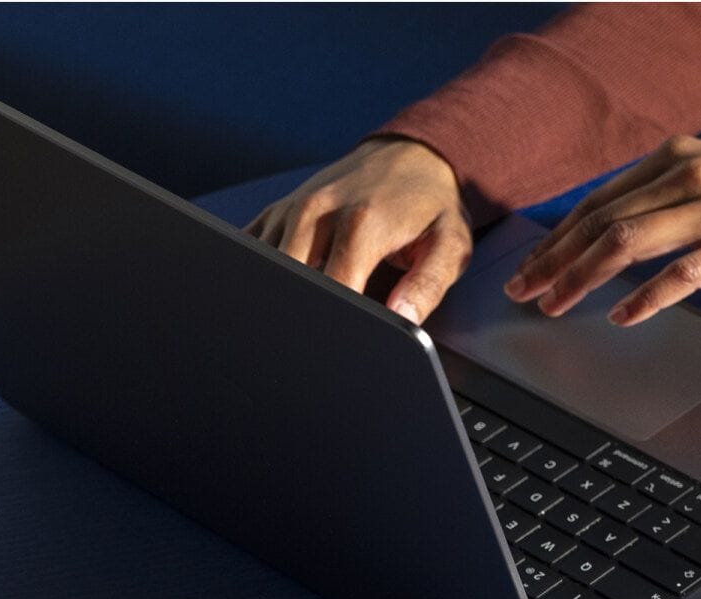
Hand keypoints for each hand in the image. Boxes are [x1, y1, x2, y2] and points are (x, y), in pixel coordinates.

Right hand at [245, 137, 468, 322]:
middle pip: (290, 282)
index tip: (348, 340)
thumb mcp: (450, 245)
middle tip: (323, 334)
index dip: (338, 324)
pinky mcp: (277, 210)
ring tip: (305, 312)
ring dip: (280, 295)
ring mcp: (291, 208)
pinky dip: (260, 273)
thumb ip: (427, 286)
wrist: (410, 156)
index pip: (332, 291)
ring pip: (264, 269)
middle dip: (304, 314)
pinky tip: (281, 288)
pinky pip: (251, 250)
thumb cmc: (431, 206)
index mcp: (360, 223)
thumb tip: (402, 321)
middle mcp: (316, 211)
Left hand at [505, 136, 700, 325]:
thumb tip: (618, 236)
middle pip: (604, 220)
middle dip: (556, 259)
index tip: (530, 266)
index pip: (601, 199)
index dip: (558, 236)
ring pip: (631, 241)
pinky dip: (646, 296)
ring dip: (584, 277)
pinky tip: (623, 316)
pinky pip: (686, 271)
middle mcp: (696, 172)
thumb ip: (674, 200)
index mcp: (682, 156)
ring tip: (556, 305)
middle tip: (524, 291)